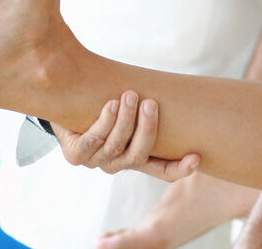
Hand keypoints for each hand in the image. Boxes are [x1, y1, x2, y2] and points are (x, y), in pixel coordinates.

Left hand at [53, 91, 200, 180]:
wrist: (66, 98)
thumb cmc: (106, 102)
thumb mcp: (131, 108)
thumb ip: (149, 108)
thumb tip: (185, 92)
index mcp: (135, 156)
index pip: (161, 170)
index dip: (179, 168)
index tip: (195, 157)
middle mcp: (117, 163)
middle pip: (139, 155)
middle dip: (147, 129)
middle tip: (150, 103)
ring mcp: (96, 161)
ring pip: (116, 146)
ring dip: (125, 119)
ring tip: (129, 95)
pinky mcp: (76, 155)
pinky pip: (94, 140)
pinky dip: (105, 121)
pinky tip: (111, 104)